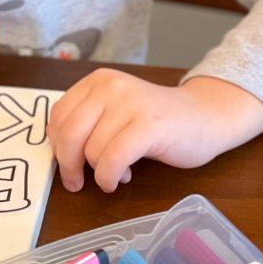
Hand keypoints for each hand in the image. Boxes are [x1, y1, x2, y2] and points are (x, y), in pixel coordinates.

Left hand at [47, 70, 262, 192]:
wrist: (205, 117)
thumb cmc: (156, 122)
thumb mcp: (113, 113)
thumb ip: (86, 123)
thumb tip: (59, 153)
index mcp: (97, 81)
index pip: (58, 116)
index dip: (57, 146)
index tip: (67, 164)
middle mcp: (110, 86)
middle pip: (68, 135)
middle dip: (68, 166)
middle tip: (77, 182)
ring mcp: (131, 103)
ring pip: (91, 151)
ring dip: (99, 173)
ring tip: (117, 172)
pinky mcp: (149, 125)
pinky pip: (112, 160)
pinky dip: (109, 178)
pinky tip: (120, 180)